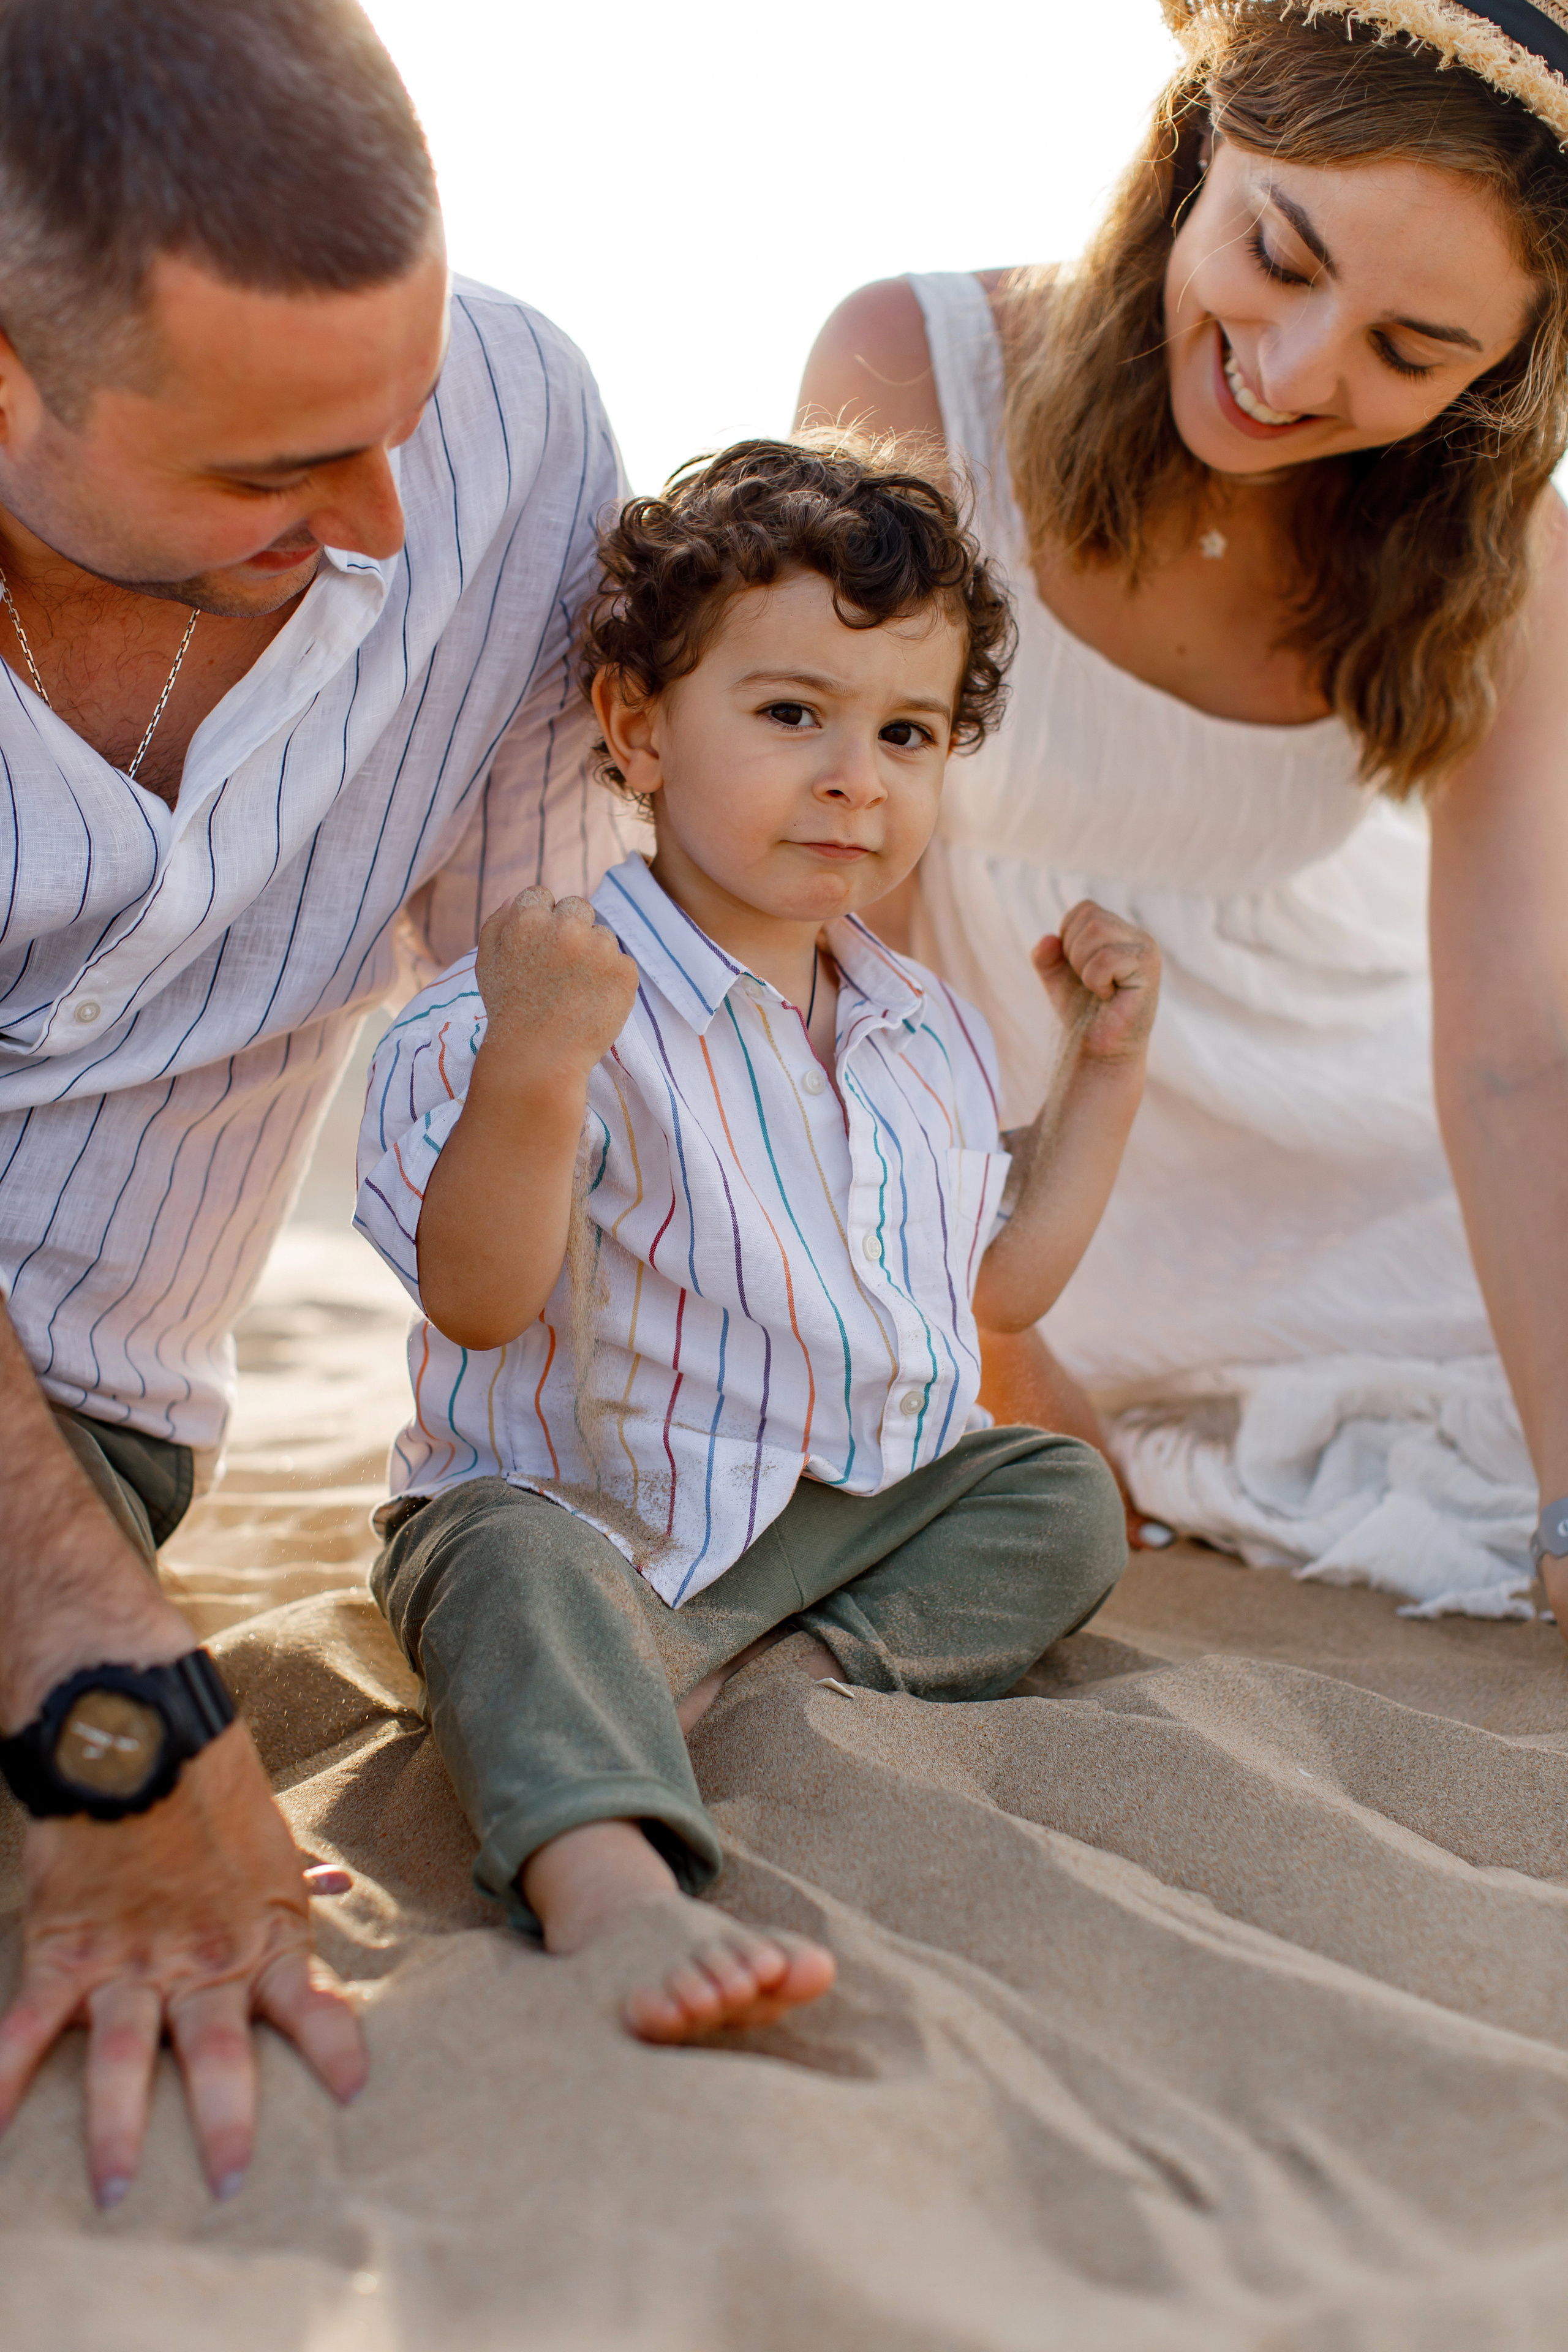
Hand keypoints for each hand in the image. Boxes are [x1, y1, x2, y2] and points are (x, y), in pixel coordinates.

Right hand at [0, 1721, 365, 2207]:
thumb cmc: (210, 1779)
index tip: (356, 2092)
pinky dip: (4, 2080)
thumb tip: (335, 1881)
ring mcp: (129, 1959)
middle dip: (225, 2126)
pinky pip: (29, 2027)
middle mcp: (202, 1957)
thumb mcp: (269, 1836)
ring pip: (121, 2062)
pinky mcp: (64, 1948)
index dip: (334, 2048)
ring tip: (114, 2195)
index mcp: (263, 1931)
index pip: (311, 2003)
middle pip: (217, 2057)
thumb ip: (294, 1876)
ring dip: (115, 2133)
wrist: (136, 1726)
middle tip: (230, 2186)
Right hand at [474, 885, 637, 1079]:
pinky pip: (622, 962)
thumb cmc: (509, 1012)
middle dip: (571, 930)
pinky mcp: (624, 971)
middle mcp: (565, 927)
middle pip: (578, 907)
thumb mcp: (486, 963)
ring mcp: (598, 948)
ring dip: (593, 956)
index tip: (538, 949)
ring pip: (602, 936)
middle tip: (560, 969)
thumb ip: (498, 922)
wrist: (538, 1060)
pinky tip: (592, 1002)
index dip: (540, 923)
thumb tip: (517, 897)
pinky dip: (612, 980)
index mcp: (527, 918)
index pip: (542, 896)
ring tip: (574, 991)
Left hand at [1032, 902, 1159, 1061]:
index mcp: (1120, 932)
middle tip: (1088, 983)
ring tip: (1099, 988)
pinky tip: (1109, 996)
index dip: (1068, 937)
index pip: (1085, 909)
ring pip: (1097, 932)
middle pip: (1090, 918)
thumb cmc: (1082, 1013)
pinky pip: (1105, 958)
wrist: (1099, 1049)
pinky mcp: (1148, 968)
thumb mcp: (1056, 977)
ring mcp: (1146, 951)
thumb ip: (1046, 954)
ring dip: (1083, 966)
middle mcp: (1138, 937)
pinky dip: (1095, 980)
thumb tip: (1048, 938)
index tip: (1077, 969)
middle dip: (1074, 953)